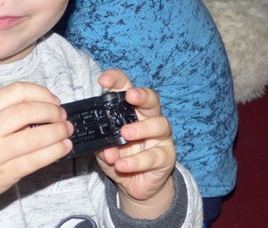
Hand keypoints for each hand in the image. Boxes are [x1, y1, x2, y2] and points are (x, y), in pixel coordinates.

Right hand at [0, 82, 71, 225]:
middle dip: (52, 112)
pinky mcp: (3, 175)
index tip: (54, 99)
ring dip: (57, 132)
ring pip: (34, 138)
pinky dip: (54, 152)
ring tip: (67, 130)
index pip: (15, 92)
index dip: (40, 92)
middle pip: (26, 112)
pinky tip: (63, 147)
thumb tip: (44, 107)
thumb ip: (4, 111)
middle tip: (62, 116)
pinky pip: (34, 161)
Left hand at [96, 74, 176, 218]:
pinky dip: (136, 161)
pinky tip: (122, 165)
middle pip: (152, 100)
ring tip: (125, 134)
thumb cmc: (120, 158)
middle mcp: (149, 119)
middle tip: (130, 96)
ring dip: (142, 128)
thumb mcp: (104, 150)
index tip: (104, 80)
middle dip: (142, 95)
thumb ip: (102, 145)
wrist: (134, 186)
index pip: (126, 89)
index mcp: (131, 111)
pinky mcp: (166, 156)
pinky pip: (154, 156)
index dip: (117, 80)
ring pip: (159, 125)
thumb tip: (104, 147)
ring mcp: (160, 137)